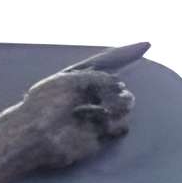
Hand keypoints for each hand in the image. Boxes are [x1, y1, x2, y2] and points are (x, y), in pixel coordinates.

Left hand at [14, 41, 145, 171]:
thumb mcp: (71, 79)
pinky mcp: (97, 137)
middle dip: (117, 89)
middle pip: (117, 86)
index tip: (147, 45)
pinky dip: (117, 124)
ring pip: (124, 105)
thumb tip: (119, 86)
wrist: (34, 133)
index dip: (127, 53)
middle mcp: (88, 96)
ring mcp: (94, 116)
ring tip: (109, 109)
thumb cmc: (45, 103)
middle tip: (113, 93)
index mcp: (79, 78)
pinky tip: (106, 125)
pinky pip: (120, 127)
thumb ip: (99, 77)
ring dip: (121, 104)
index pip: (107, 61)